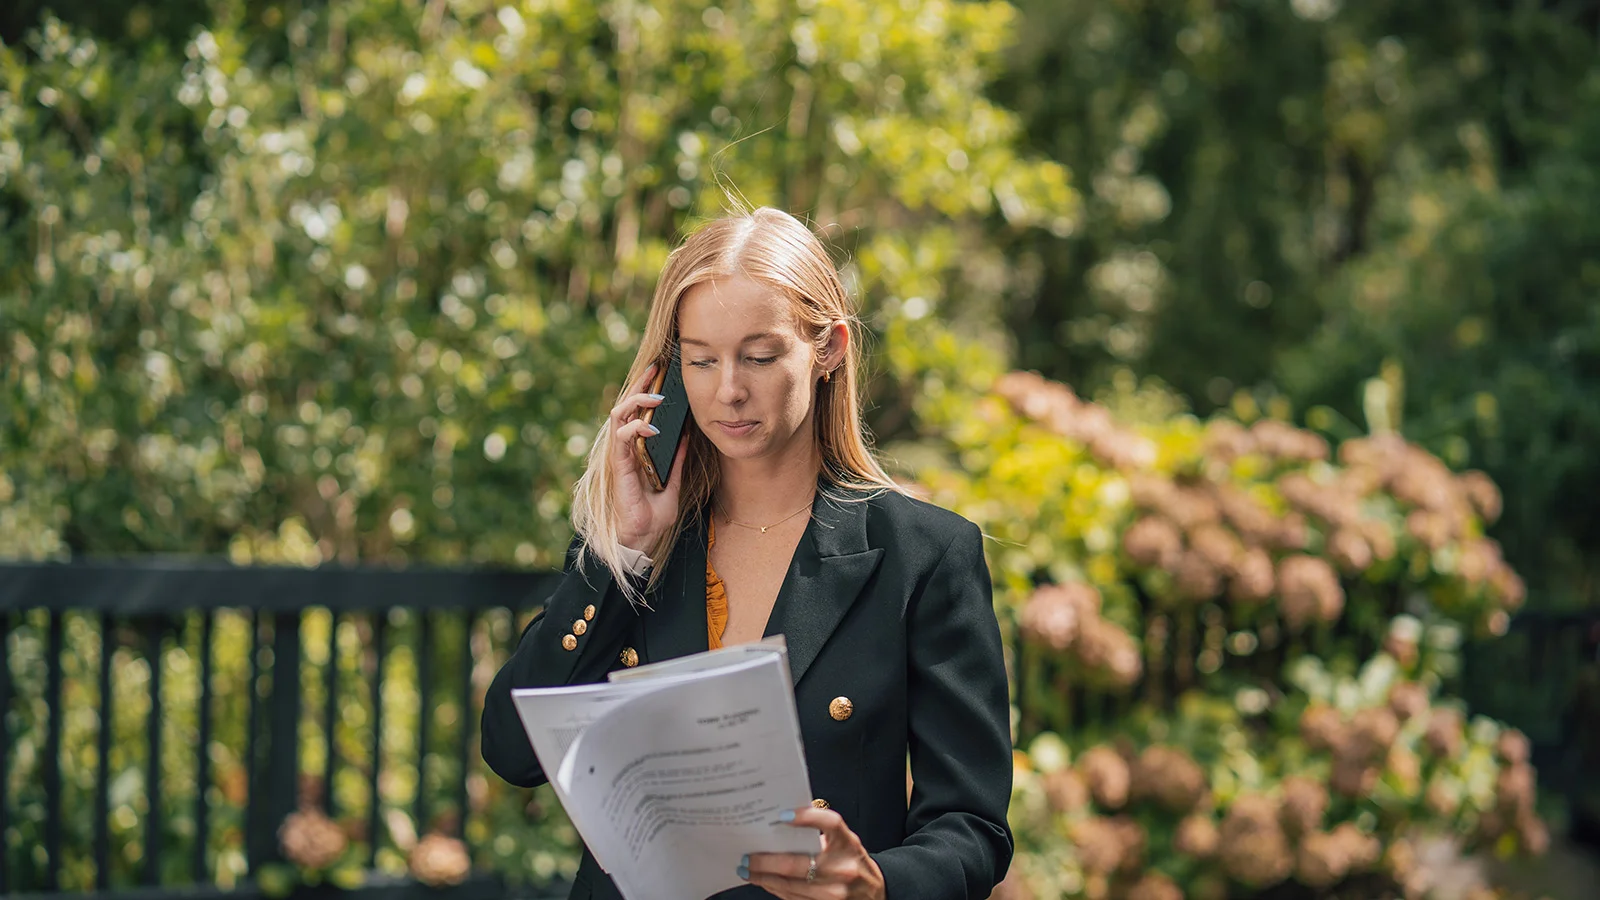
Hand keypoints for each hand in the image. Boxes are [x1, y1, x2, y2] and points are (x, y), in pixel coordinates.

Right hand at [610, 363, 688, 552]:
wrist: (643, 538)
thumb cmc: (653, 515)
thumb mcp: (672, 482)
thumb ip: (676, 460)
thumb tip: (687, 436)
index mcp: (636, 449)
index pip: (636, 412)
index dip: (644, 390)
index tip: (659, 372)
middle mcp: (625, 448)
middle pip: (626, 406)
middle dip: (639, 385)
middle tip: (656, 371)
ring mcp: (620, 455)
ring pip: (619, 415)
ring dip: (637, 402)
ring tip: (657, 398)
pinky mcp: (619, 465)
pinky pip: (621, 438)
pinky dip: (635, 428)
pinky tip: (651, 427)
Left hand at [738, 806, 885, 899]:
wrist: (874, 893)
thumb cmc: (853, 861)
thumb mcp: (845, 841)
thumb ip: (820, 831)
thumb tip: (782, 821)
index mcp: (848, 843)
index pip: (830, 824)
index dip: (807, 818)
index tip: (784, 816)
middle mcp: (842, 868)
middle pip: (795, 864)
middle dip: (764, 861)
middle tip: (746, 856)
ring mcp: (834, 892)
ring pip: (789, 885)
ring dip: (763, 878)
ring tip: (747, 870)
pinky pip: (793, 898)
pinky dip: (775, 889)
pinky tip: (764, 882)